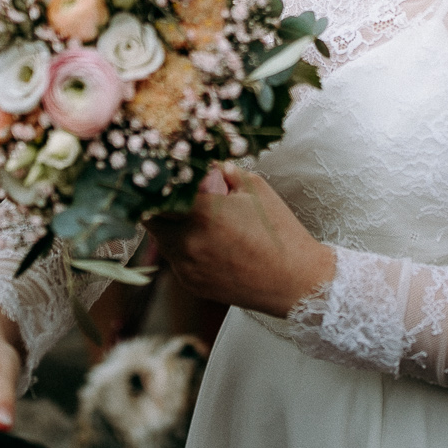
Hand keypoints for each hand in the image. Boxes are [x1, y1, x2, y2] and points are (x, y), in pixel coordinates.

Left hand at [147, 165, 335, 317]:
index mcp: (202, 213)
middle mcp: (187, 242)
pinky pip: (175, 260)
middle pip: (151, 218)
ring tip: (196, 220)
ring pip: (161, 240)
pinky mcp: (191, 284)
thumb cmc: (280, 234)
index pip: (158, 192)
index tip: (164, 177)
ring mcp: (186, 267)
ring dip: (171, 226)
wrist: (295, 282)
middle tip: (177, 196)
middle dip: (160, 205)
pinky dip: (182, 248)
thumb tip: (209, 163)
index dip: (159, 183)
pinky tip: (207, 243)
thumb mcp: (256, 190)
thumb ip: (226, 172)